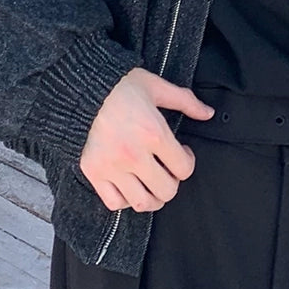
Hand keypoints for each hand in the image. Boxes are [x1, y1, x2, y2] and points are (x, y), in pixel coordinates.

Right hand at [79, 68, 215, 213]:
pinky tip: (128, 185)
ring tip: (152, 184)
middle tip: (168, 170)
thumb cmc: (119, 85)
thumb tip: (208, 114)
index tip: (182, 153)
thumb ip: (185, 101)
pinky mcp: (93, 172)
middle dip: (172, 182)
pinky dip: (124, 200)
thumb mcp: (155, 86)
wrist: (79, 87)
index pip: (184, 169)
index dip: (188, 162)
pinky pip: (114, 202)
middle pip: (166, 191)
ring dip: (152, 197)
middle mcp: (134, 155)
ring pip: (142, 203)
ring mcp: (112, 166)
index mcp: (153, 133)